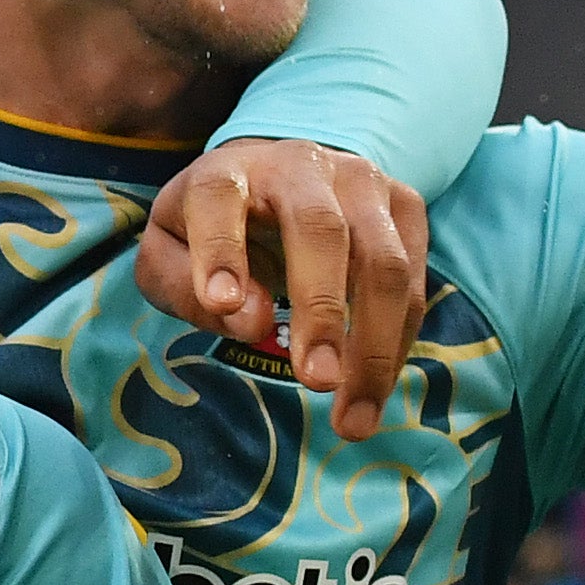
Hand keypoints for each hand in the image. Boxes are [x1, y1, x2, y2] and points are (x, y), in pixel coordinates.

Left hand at [137, 139, 429, 437]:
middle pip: (321, 228)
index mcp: (227, 173)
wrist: (275, 177)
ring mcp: (361, 180)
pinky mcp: (404, 206)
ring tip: (352, 419)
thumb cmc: (214, 228)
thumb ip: (186, 286)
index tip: (221, 305)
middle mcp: (299, 165)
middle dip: (321, 309)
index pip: (218, 199)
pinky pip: (413, 282)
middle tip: (317, 382)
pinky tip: (370, 391)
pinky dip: (396, 344)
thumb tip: (252, 320)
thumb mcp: (170, 254)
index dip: (219, 250)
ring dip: (374, 345)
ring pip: (384, 260)